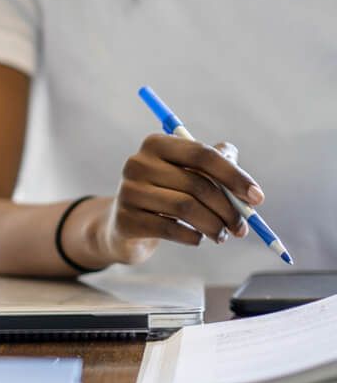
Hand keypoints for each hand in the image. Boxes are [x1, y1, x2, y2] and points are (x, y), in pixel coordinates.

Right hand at [97, 133, 265, 263]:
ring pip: (185, 207)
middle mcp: (138, 163)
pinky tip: (197, 238)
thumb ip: (216, 165)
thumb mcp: (189, 174)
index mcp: (156, 144)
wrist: (125, 225)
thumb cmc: (166, 195)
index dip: (234, 176)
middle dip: (228, 208)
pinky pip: (171, 228)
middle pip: (197, 184)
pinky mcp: (126, 220)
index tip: (257, 198)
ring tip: (222, 236)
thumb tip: (244, 177)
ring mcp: (128, 191)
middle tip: (242, 227)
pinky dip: (193, 236)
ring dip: (214, 225)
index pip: (202, 155)